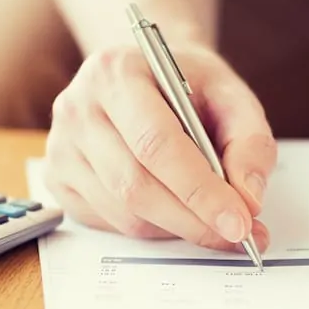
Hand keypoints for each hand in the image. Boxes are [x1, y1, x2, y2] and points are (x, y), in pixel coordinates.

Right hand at [42, 44, 275, 252]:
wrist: (148, 74)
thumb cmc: (189, 85)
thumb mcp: (232, 96)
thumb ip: (250, 143)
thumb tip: (248, 200)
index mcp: (117, 72)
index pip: (155, 144)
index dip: (200, 191)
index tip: (240, 222)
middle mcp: (77, 107)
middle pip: (134, 185)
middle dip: (193, 221)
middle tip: (239, 236)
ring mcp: (60, 146)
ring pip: (122, 212)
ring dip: (176, 229)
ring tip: (213, 222)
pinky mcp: (58, 178)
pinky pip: (109, 223)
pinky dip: (152, 228)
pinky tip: (176, 211)